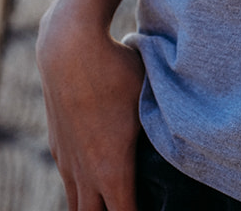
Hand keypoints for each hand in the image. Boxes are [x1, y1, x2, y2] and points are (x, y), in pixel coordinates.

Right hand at [36, 2, 143, 210]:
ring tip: (112, 200)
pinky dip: (82, 187)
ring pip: (76, 204)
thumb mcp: (148, 99)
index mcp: (112, 169)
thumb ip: (161, 127)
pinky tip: (96, 179)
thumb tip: (183, 133)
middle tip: (130, 204)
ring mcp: (66, 160)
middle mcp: (84, 173)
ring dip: (94, 206)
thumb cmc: (115, 71)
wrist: (68, 47)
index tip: (157, 208)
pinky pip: (69, 180)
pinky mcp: (57, 144)